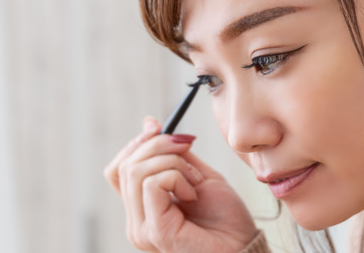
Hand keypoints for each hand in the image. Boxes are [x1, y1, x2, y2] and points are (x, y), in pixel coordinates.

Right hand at [104, 118, 257, 252]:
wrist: (244, 246)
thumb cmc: (226, 218)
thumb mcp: (197, 175)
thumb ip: (174, 155)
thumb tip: (150, 124)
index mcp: (142, 209)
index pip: (118, 170)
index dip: (136, 144)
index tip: (158, 126)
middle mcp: (136, 221)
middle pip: (125, 166)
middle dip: (157, 144)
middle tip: (186, 145)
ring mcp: (142, 229)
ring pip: (136, 171)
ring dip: (172, 162)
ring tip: (195, 180)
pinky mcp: (154, 231)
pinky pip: (152, 184)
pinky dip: (176, 176)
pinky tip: (193, 193)